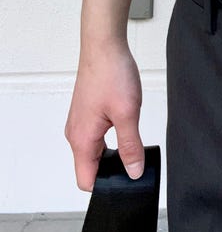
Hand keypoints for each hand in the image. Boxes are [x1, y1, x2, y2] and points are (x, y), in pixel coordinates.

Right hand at [65, 39, 144, 190]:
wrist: (104, 46)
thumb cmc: (111, 74)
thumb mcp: (127, 113)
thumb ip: (130, 146)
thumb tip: (133, 171)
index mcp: (82, 139)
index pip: (86, 181)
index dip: (106, 186)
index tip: (126, 181)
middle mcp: (76, 133)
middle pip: (91, 167)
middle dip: (113, 168)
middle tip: (135, 158)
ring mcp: (80, 122)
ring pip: (95, 150)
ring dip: (113, 150)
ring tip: (132, 137)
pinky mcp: (86, 112)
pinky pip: (96, 135)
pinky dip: (110, 136)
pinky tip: (125, 123)